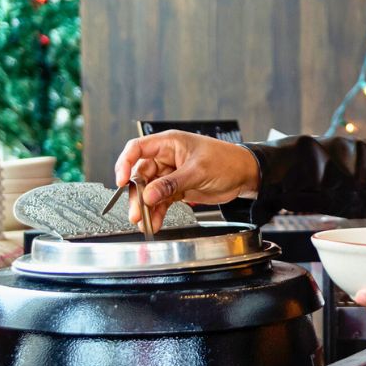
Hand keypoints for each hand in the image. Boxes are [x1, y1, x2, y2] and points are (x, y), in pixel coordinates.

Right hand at [113, 130, 259, 232]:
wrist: (245, 175)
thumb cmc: (226, 161)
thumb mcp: (197, 171)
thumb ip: (172, 184)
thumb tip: (149, 195)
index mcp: (169, 143)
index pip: (137, 149)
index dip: (125, 164)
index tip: (120, 181)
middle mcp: (166, 157)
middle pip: (141, 174)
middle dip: (137, 194)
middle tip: (137, 212)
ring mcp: (171, 174)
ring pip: (150, 190)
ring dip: (146, 206)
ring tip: (145, 222)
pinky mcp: (177, 188)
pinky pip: (162, 200)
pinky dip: (158, 211)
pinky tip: (156, 222)